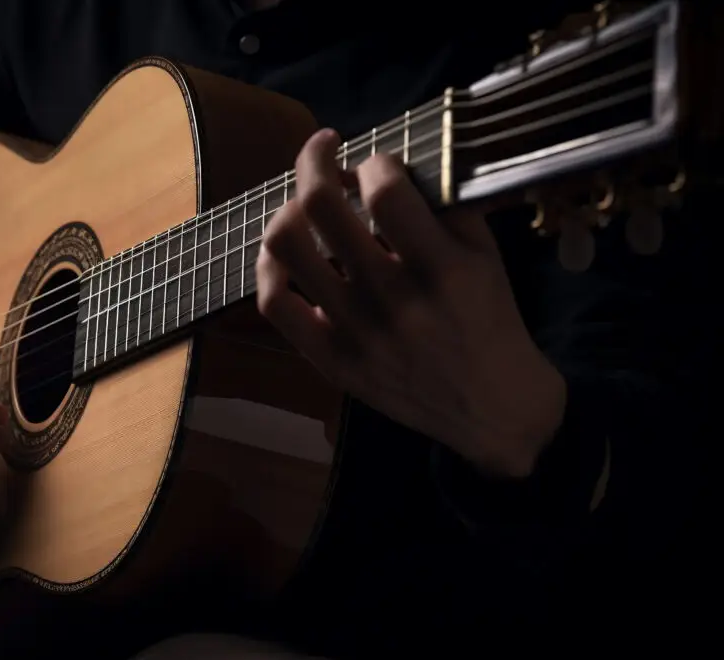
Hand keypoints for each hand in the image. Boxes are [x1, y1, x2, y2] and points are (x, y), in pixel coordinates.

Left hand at [256, 130, 565, 477]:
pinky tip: (287, 250)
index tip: (378, 163)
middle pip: (321, 206)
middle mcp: (391, 300)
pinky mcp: (330, 360)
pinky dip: (271, 266)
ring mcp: (354, 333)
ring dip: (289, 208)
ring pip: (287, 248)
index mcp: (440, 269)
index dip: (374, 160)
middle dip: (315, 160)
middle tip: (325, 150)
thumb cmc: (489, 320)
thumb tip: (391, 161)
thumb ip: (444, 205)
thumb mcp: (487, 256)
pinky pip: (274, 303)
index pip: (384, 190)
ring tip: (305, 202)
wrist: (490, 408)